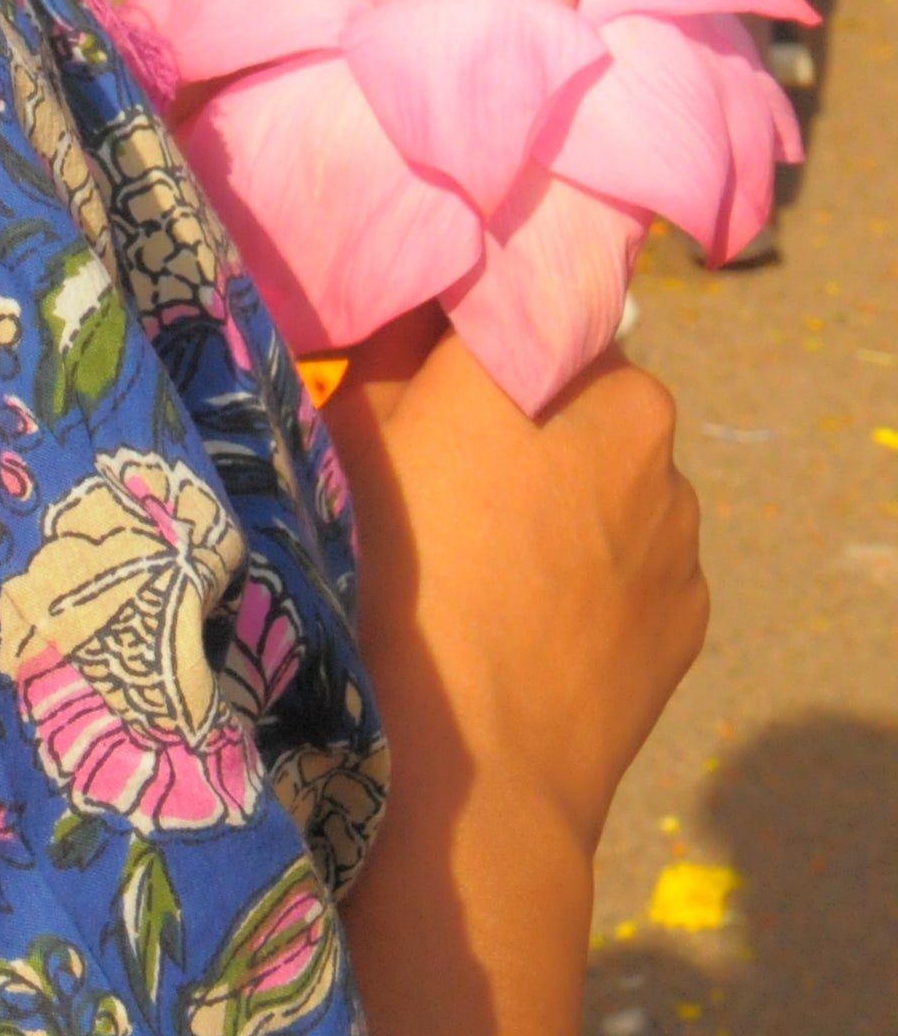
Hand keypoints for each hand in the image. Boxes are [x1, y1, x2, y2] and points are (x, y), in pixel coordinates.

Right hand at [331, 320, 705, 1034]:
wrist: (469, 765)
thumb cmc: (389, 568)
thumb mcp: (357, 423)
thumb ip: (402, 335)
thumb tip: (427, 285)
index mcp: (554, 351)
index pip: (527, 296)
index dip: (481, 326)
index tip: (439, 360)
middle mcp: (639, 416)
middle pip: (584, 385)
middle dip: (539, 409)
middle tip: (465, 464)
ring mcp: (678, 519)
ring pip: (623, 475)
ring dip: (581, 490)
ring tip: (503, 557)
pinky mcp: (692, 606)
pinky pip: (643, 559)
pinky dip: (605, 570)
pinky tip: (541, 615)